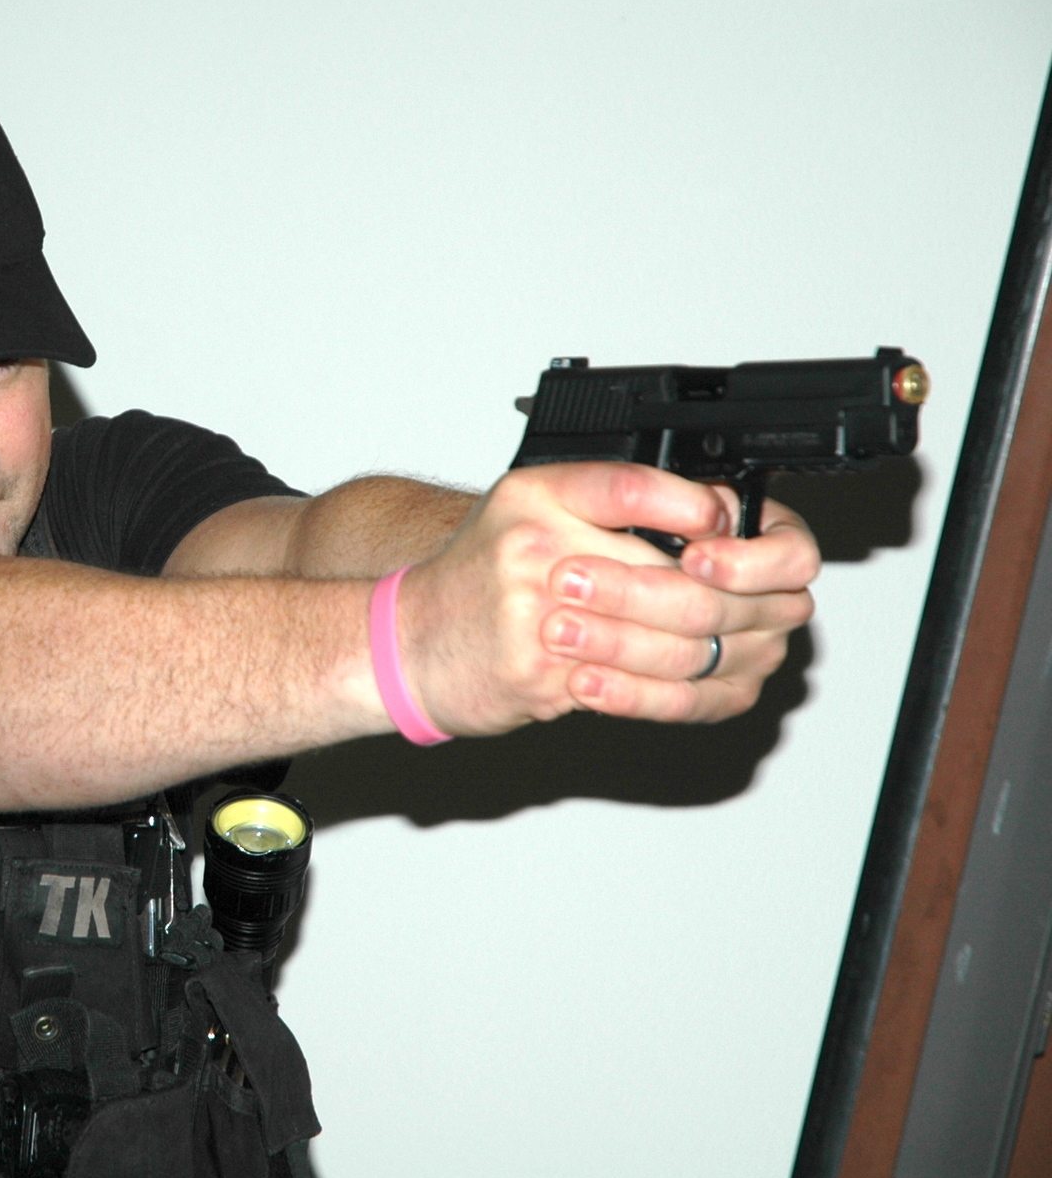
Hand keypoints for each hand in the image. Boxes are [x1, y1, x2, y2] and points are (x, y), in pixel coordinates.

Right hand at [397, 463, 818, 733]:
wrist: (409, 642)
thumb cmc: (475, 578)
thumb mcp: (530, 508)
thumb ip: (606, 502)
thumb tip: (716, 515)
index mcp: (535, 495)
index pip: (634, 486)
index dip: (698, 506)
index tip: (726, 523)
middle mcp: (534, 547)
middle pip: (671, 575)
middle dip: (735, 596)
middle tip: (767, 600)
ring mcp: (538, 616)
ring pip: (667, 640)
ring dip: (720, 648)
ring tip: (747, 642)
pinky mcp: (544, 676)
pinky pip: (638, 688)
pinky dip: (681, 691)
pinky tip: (701, 678)